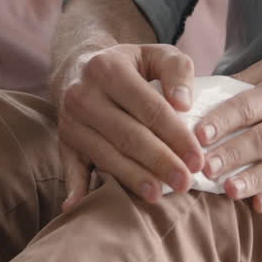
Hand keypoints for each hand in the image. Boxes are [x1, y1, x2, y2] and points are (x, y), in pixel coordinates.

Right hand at [54, 44, 206, 209]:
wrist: (81, 69)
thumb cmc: (131, 66)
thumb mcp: (156, 54)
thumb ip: (177, 70)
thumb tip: (184, 103)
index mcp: (108, 68)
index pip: (149, 108)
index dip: (176, 136)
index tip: (197, 159)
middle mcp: (83, 94)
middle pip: (128, 135)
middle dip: (160, 162)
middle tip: (185, 183)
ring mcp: (70, 121)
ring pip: (105, 155)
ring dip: (133, 178)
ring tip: (158, 195)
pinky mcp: (64, 142)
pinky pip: (71, 169)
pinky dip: (75, 190)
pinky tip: (80, 207)